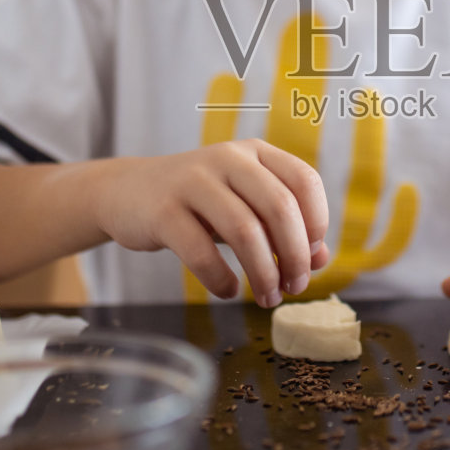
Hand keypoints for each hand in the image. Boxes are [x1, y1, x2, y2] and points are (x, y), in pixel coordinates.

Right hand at [88, 140, 329, 306]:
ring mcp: (193, 181)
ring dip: (263, 272)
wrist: (126, 193)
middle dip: (294, 255)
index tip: (312, 257)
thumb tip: (323, 259)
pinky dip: (221, 279)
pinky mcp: (164, 211)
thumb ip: (283, 229)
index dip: (316, 223)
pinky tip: (226, 291)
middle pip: (280, 207)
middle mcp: (228, 158)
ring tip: (267, 296)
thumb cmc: (198, 204)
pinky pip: (202, 252)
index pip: (305, 180)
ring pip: (244, 230)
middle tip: (294, 287)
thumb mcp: (243, 206)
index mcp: (255, 153)